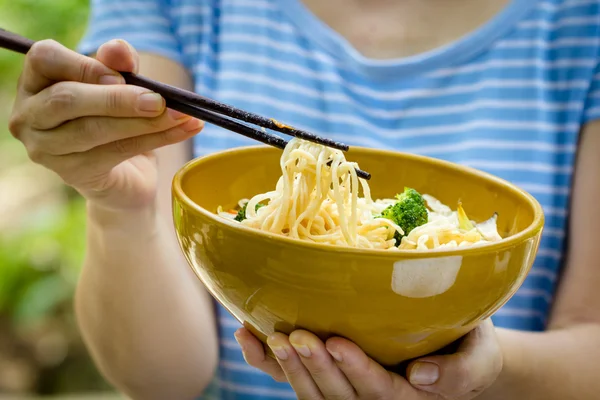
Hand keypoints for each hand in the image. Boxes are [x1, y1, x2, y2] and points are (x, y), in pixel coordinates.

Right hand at [8, 39, 202, 210]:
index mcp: (34, 82)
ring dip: (145, 122)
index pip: (45, 59)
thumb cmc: (115, 119)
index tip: (122, 75)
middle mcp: (29, 116)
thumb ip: (117, 64)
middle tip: (160, 100)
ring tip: (182, 115)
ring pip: (94, 129)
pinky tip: (184, 128)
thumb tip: (119, 49)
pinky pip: (117, 151)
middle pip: (67, 99)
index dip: (85, 65)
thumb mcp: (120, 86)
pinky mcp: (72, 174)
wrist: (123, 176)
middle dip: (119, 98)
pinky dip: (157, 139)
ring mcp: (46, 149)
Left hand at [236, 319, 501, 398]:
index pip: (382, 391)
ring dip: (291, 370)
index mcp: (412, 398)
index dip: (358, 370)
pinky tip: (250, 339)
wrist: (457, 351)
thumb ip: (461, 371)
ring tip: (275, 337)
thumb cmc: (471, 346)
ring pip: (316, 395)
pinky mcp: (333, 379)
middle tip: (296, 336)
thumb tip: (423, 378)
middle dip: (318, 368)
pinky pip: (298, 382)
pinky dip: (269, 365)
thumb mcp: (479, 355)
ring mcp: (351, 391)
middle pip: (342, 396)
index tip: (337, 341)